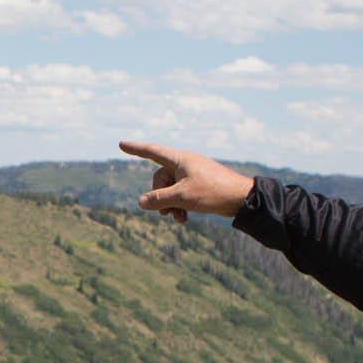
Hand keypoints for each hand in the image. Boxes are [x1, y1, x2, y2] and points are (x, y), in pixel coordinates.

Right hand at [119, 140, 254, 222]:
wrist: (241, 198)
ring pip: (169, 189)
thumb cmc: (213, 192)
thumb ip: (159, 199)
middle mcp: (184, 164)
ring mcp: (191, 174)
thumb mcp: (182, 197)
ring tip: (178, 218)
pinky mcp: (198, 185)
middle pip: (159, 179)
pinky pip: (180, 193)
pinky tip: (184, 218)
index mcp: (179, 159)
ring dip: (170, 204)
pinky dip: (179, 205)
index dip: (135, 149)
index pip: (151, 151)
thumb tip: (141, 202)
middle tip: (168, 212)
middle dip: (160, 197)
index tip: (121, 144)